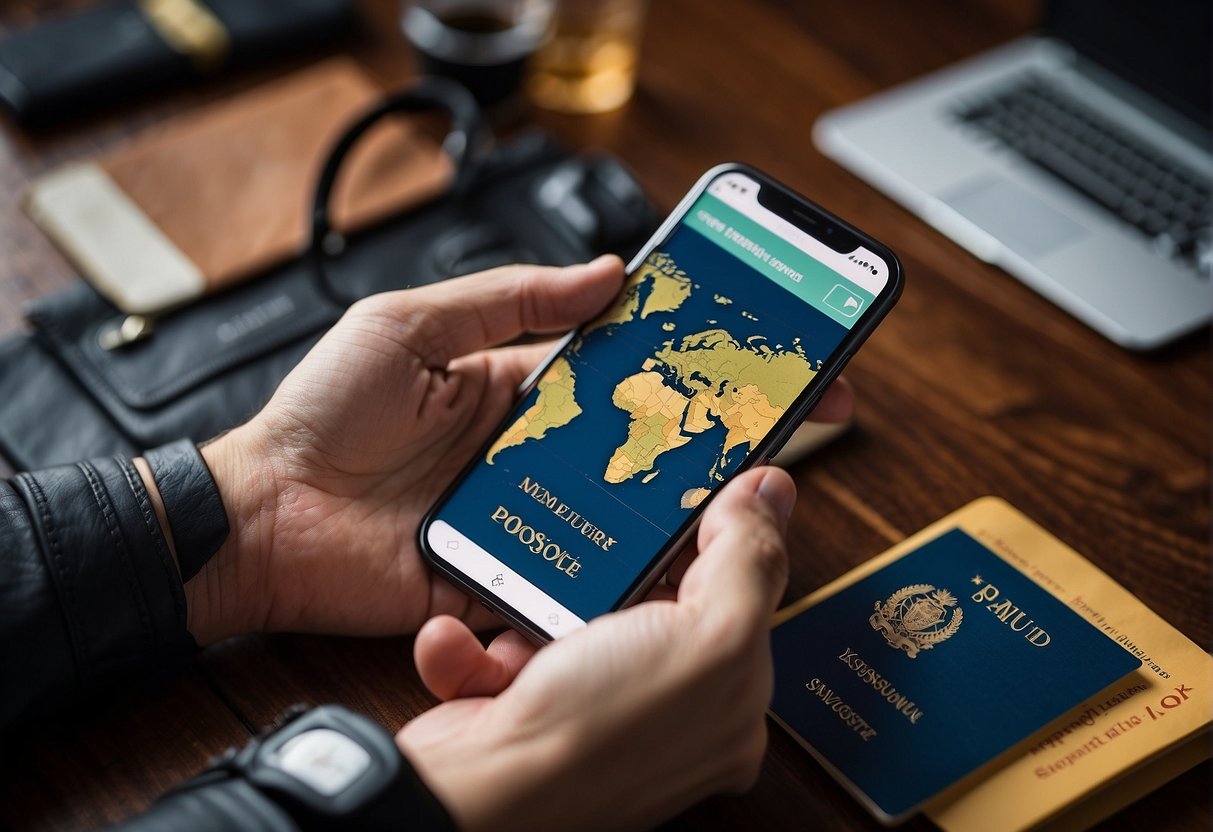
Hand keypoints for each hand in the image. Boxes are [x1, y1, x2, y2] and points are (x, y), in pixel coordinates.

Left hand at [185, 257, 852, 644]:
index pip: (627, 366)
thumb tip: (605, 274)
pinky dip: (624, 578)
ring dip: (686, 504)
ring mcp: (529, 517)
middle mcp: (537, 453)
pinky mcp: (511, 576)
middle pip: (645, 442)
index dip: (692, 357)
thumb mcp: (410, 324)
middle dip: (722, 431)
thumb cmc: (322, 416)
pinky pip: (579, 580)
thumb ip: (509, 297)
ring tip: (752, 491)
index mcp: (521, 387)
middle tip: (795, 417)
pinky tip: (676, 563)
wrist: (263, 518)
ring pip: (627, 514)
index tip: (760, 346)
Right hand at [397, 467, 796, 831]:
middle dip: (616, 564)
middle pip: (649, 598)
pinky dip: (472, 643)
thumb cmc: (598, 738)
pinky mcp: (518, 709)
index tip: (690, 478)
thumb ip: (747, 560)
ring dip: (533, 597)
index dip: (718, 533)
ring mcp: (586, 710)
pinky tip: (462, 643)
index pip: (737, 595)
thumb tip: (773, 492)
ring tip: (520, 585)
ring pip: (565, 616)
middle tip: (600, 512)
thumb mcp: (708, 636)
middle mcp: (660, 710)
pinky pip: (498, 650)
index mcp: (726, 701)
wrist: (474, 801)